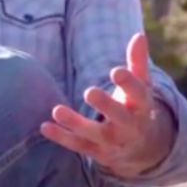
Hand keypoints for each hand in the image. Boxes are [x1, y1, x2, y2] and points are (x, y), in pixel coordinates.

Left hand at [40, 33, 169, 175]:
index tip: (116, 71)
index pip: (139, 94)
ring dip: (75, 123)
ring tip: (57, 110)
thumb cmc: (136, 106)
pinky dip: (61, 137)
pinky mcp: (97, 151)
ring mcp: (112, 141)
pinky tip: (45, 127)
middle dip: (105, 106)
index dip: (128, 84)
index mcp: (142, 106)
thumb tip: (138, 35)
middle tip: (90, 92)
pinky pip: (78, 145)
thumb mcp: (141, 85)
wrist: (141, 149)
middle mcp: (129, 126)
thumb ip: (137, 62)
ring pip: (93, 133)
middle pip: (119, 117)